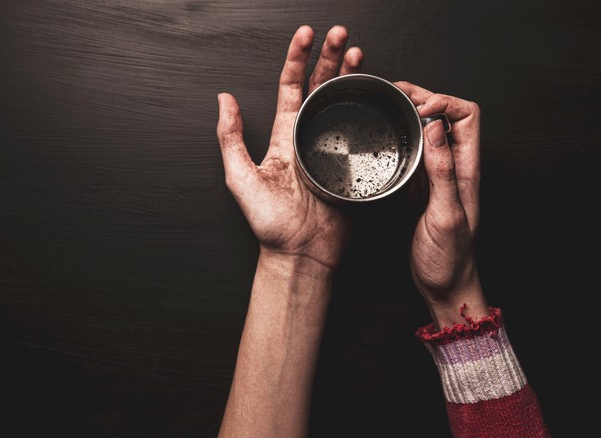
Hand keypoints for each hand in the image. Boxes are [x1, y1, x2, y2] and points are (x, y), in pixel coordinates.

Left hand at [216, 25, 362, 270]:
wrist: (301, 254)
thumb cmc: (270, 224)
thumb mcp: (240, 177)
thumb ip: (230, 138)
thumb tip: (223, 99)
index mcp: (284, 137)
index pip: (291, 87)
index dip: (297, 59)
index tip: (305, 34)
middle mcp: (309, 138)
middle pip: (321, 88)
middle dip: (330, 58)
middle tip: (340, 34)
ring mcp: (334, 150)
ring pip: (345, 104)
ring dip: (352, 77)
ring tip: (358, 53)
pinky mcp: (355, 167)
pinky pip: (366, 134)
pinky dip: (372, 110)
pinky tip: (378, 93)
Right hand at [395, 82, 488, 326]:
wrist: (445, 285)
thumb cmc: (449, 259)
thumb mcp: (446, 215)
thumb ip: (442, 172)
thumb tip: (436, 128)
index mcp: (466, 170)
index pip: (467, 116)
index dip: (445, 103)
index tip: (419, 109)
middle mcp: (454, 167)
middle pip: (448, 116)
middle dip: (425, 96)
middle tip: (396, 91)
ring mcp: (437, 176)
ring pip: (430, 130)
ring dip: (412, 112)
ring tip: (389, 102)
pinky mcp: (421, 186)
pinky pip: (416, 151)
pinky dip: (403, 135)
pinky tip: (387, 133)